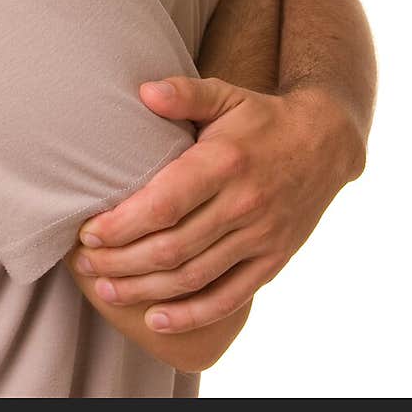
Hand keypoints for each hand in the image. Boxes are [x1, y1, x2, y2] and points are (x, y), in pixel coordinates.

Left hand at [74, 76, 359, 333]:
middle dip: (122, 261)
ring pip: (194, 277)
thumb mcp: (227, 95)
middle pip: (172, 248)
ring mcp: (260, 237)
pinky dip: (191, 315)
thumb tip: (143, 91)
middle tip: (86, 264)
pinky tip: (157, 320)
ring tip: (106, 289)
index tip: (88, 232)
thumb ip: (185, 93)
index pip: (164, 204)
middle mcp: (243, 204)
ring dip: (145, 289)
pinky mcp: (273, 260)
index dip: (122, 225)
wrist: (326, 142)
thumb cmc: (262, 118)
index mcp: (225, 162)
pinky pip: (230, 298)